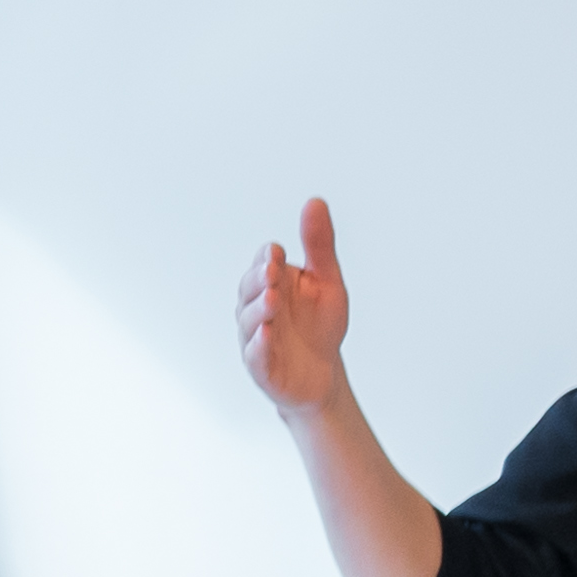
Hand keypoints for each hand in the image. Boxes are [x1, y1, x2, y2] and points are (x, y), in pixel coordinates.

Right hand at [235, 202, 357, 420]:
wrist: (323, 374)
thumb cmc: (320, 325)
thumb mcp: (327, 281)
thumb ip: (319, 245)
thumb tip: (315, 202)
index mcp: (273, 282)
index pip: (264, 263)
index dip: (268, 257)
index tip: (277, 252)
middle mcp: (258, 306)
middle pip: (250, 288)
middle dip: (259, 279)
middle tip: (272, 270)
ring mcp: (256, 337)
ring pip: (249, 320)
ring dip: (258, 309)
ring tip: (272, 300)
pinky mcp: (261, 366)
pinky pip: (255, 354)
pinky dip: (258, 345)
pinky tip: (266, 335)